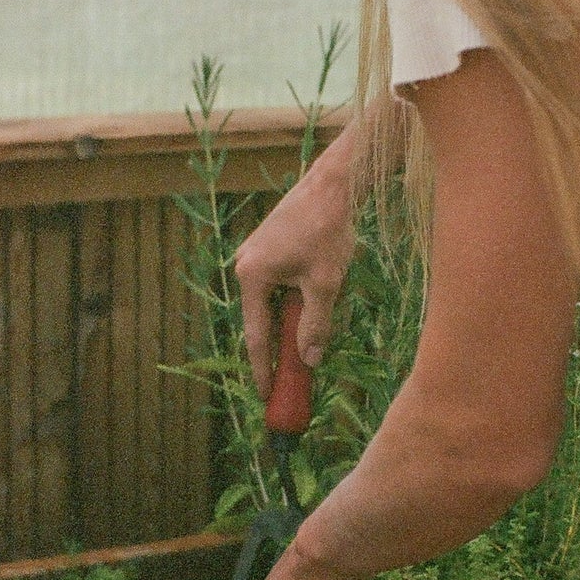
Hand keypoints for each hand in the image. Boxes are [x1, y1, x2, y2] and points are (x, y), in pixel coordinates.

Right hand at [235, 139, 356, 397]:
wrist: (333, 184)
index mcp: (252, 278)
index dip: (263, 370)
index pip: (257, 337)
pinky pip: (279, 286)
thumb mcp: (325, 284)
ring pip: (274, 304)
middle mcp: (246, 267)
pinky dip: (292, 304)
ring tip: (305, 352)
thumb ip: (315, 325)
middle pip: (263, 321)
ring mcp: (256, 255)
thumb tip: (310, 361)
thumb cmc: (327, 232)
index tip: (267, 396)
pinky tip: (311, 312)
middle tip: (289, 383)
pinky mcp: (270, 246)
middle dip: (277, 351)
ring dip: (289, 325)